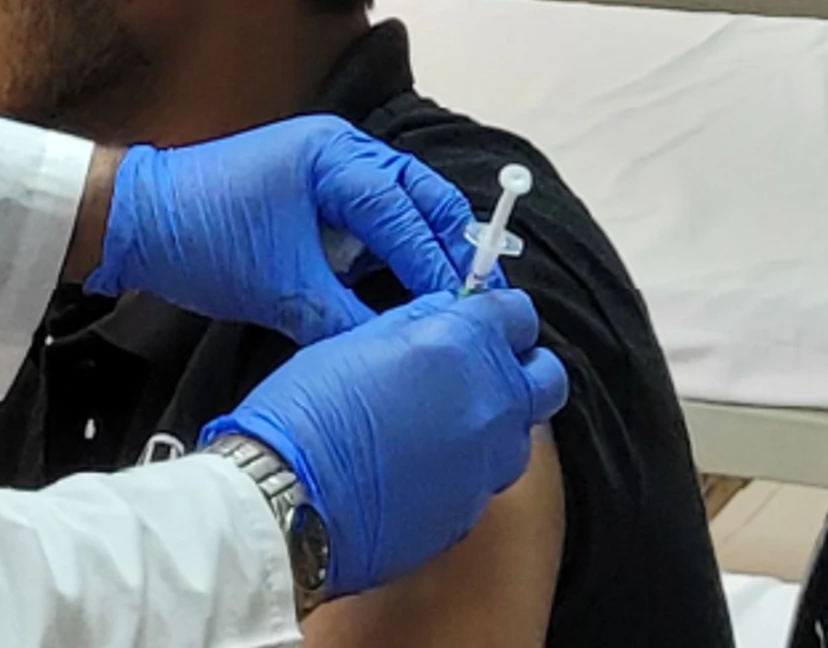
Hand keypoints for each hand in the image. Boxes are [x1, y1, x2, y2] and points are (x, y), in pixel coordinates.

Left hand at [88, 116, 480, 341]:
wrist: (136, 222)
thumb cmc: (203, 242)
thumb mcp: (280, 289)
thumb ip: (343, 317)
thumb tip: (392, 352)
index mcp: (335, 158)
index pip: (405, 212)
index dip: (435, 263)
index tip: (460, 308)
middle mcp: (341, 150)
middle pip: (419, 193)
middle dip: (446, 244)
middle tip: (471, 295)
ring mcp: (327, 165)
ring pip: (399, 202)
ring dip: (421, 245)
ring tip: (444, 295)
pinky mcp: (313, 189)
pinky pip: (370, 214)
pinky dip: (390, 246)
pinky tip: (400, 285)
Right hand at [206, 287, 572, 599]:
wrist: (282, 502)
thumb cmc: (303, 414)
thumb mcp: (355, 340)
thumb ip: (417, 324)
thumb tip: (446, 314)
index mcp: (463, 346)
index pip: (519, 314)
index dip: (499, 316)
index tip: (482, 323)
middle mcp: (490, 404)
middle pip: (545, 378)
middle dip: (523, 368)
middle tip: (483, 371)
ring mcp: (485, 464)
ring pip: (520, 435)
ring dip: (497, 423)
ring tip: (447, 425)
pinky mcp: (469, 512)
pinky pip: (486, 481)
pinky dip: (467, 469)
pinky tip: (422, 468)